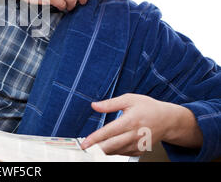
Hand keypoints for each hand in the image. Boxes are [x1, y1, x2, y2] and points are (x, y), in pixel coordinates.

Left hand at [80, 94, 201, 156]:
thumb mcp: (129, 99)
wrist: (167, 120)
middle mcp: (134, 135)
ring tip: (93, 146)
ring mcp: (138, 144)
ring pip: (116, 151)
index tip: (85, 143)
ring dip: (103, 150)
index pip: (109, 132)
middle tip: (86, 148)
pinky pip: (123, 153)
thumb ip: (110, 103)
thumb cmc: (148, 107)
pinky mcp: (139, 150)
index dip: (95, 139)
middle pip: (112, 146)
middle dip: (96, 148)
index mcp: (130, 121)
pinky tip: (108, 146)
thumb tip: (94, 105)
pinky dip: (113, 151)